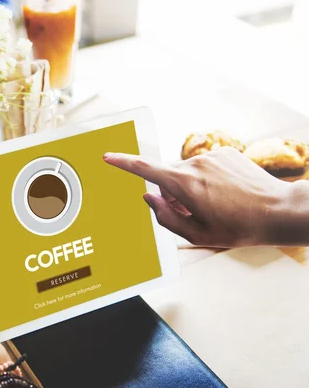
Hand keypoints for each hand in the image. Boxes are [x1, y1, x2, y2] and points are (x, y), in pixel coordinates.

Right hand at [103, 147, 293, 247]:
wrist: (279, 211)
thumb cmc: (239, 227)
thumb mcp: (196, 234)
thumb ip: (165, 217)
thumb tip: (150, 198)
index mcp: (185, 185)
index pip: (145, 169)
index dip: (123, 163)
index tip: (108, 157)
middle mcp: (195, 165)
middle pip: (168, 177)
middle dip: (172, 193)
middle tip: (193, 212)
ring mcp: (211, 156)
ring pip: (186, 172)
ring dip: (191, 186)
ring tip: (215, 204)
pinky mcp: (225, 152)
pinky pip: (203, 165)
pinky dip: (206, 178)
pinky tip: (225, 192)